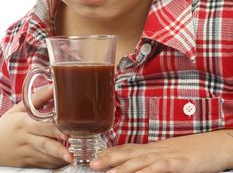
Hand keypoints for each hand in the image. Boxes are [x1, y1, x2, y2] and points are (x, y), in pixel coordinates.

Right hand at [0, 86, 72, 168]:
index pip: (40, 126)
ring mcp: (27, 153)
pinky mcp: (29, 163)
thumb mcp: (19, 108)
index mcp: (23, 123)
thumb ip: (39, 97)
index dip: (53, 130)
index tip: (66, 134)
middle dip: (58, 150)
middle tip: (71, 154)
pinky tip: (64, 160)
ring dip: (59, 158)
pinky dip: (55, 163)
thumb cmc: (8, 124)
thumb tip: (55, 86)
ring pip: (45, 157)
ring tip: (71, 158)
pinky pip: (44, 164)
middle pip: (44, 144)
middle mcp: (26, 139)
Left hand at [90, 130, 232, 172]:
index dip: (111, 153)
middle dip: (109, 158)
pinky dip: (145, 172)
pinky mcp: (178, 163)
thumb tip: (140, 167)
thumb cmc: (194, 151)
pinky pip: (158, 167)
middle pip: (128, 152)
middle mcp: (156, 149)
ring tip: (105, 172)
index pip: (128, 148)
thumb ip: (155, 160)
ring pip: (139, 160)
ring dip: (120, 167)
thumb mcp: (171, 155)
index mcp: (154, 148)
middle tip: (92, 163)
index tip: (96, 157)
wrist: (215, 144)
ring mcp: (166, 155)